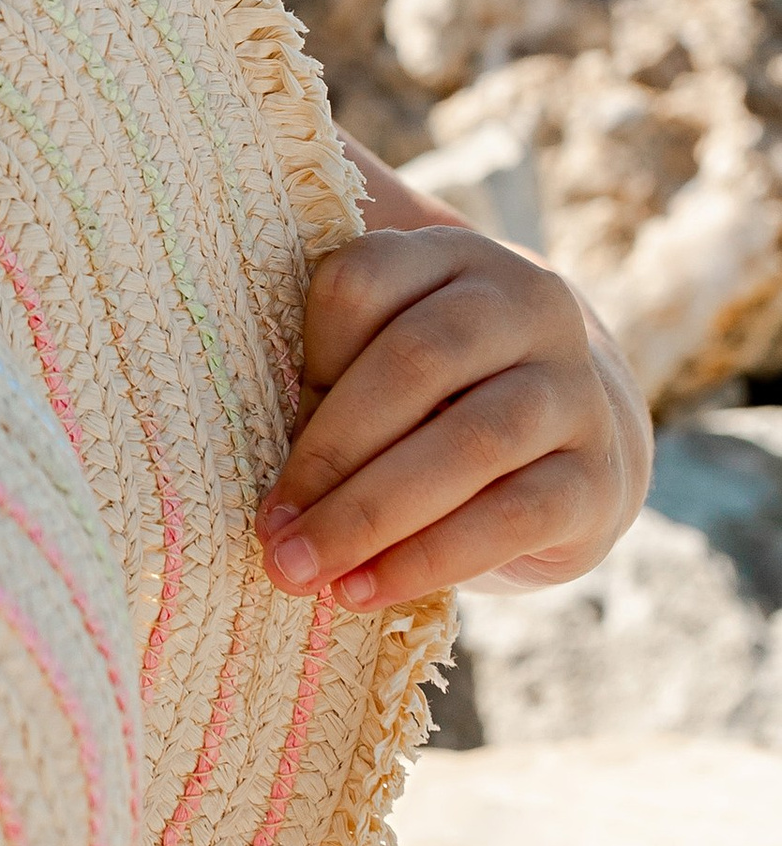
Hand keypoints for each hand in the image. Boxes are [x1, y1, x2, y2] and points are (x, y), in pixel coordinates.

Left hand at [257, 142, 651, 609]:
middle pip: (418, 360)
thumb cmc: (439, 403)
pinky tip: (367, 590)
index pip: (363, 281)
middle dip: (331, 454)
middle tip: (268, 534)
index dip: (306, 358)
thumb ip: (329, 381)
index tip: (257, 438)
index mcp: (450, 256)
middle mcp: (525, 302)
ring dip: (373, 514)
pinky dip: (430, 558)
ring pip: (470, 440)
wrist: (581, 443)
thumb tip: (246, 474)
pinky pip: (514, 514)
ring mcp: (573, 385)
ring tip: (305, 573)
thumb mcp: (386, 365)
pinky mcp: (599, 474)